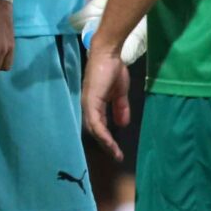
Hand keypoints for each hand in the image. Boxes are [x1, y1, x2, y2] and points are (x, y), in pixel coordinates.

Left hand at [82, 37, 130, 159]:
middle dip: (106, 145)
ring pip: (94, 129)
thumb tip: (123, 124)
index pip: (99, 126)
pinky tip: (109, 142)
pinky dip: (102, 133)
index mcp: (94, 105)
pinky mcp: (90, 101)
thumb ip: (120, 108)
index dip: (107, 139)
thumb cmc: (113, 70)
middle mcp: (88, 107)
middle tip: (117, 156)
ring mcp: (87, 104)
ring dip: (105, 142)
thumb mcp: (119, 93)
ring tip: (115, 153)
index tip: (117, 150)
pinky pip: (95, 121)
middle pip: (95, 131)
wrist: (109, 54)